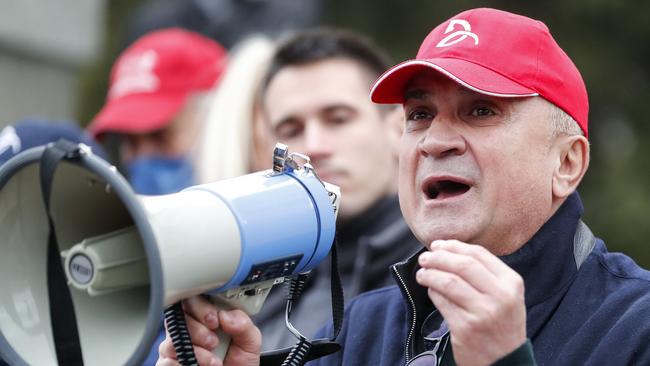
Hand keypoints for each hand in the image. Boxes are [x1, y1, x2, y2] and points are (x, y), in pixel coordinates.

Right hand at [157, 296, 260, 365]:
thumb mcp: (249, 341)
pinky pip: (165, 361)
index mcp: (206, 316)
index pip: (193, 300)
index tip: (215, 320)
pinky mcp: (170, 364)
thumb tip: (225, 315)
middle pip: (178, 317)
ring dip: (195, 351)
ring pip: (171, 340)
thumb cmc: (239, 361)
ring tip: (213, 361)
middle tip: (213, 341)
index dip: (201, 307)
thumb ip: (243, 324)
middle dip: (198, 329)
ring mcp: (177, 347)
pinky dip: (182, 364)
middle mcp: (188, 329)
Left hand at [416, 240, 525, 365]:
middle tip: (425, 258)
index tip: (439, 244)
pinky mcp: (465, 328)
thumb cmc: (501, 326)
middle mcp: (500, 296)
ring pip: (448, 281)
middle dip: (439, 257)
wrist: (505, 363)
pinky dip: (432, 292)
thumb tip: (450, 250)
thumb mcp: (506, 297)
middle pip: (462, 265)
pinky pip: (442, 302)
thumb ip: (486, 275)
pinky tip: (430, 291)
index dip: (454, 246)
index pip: (479, 254)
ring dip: (430, 274)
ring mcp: (483, 313)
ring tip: (422, 273)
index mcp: (512, 283)